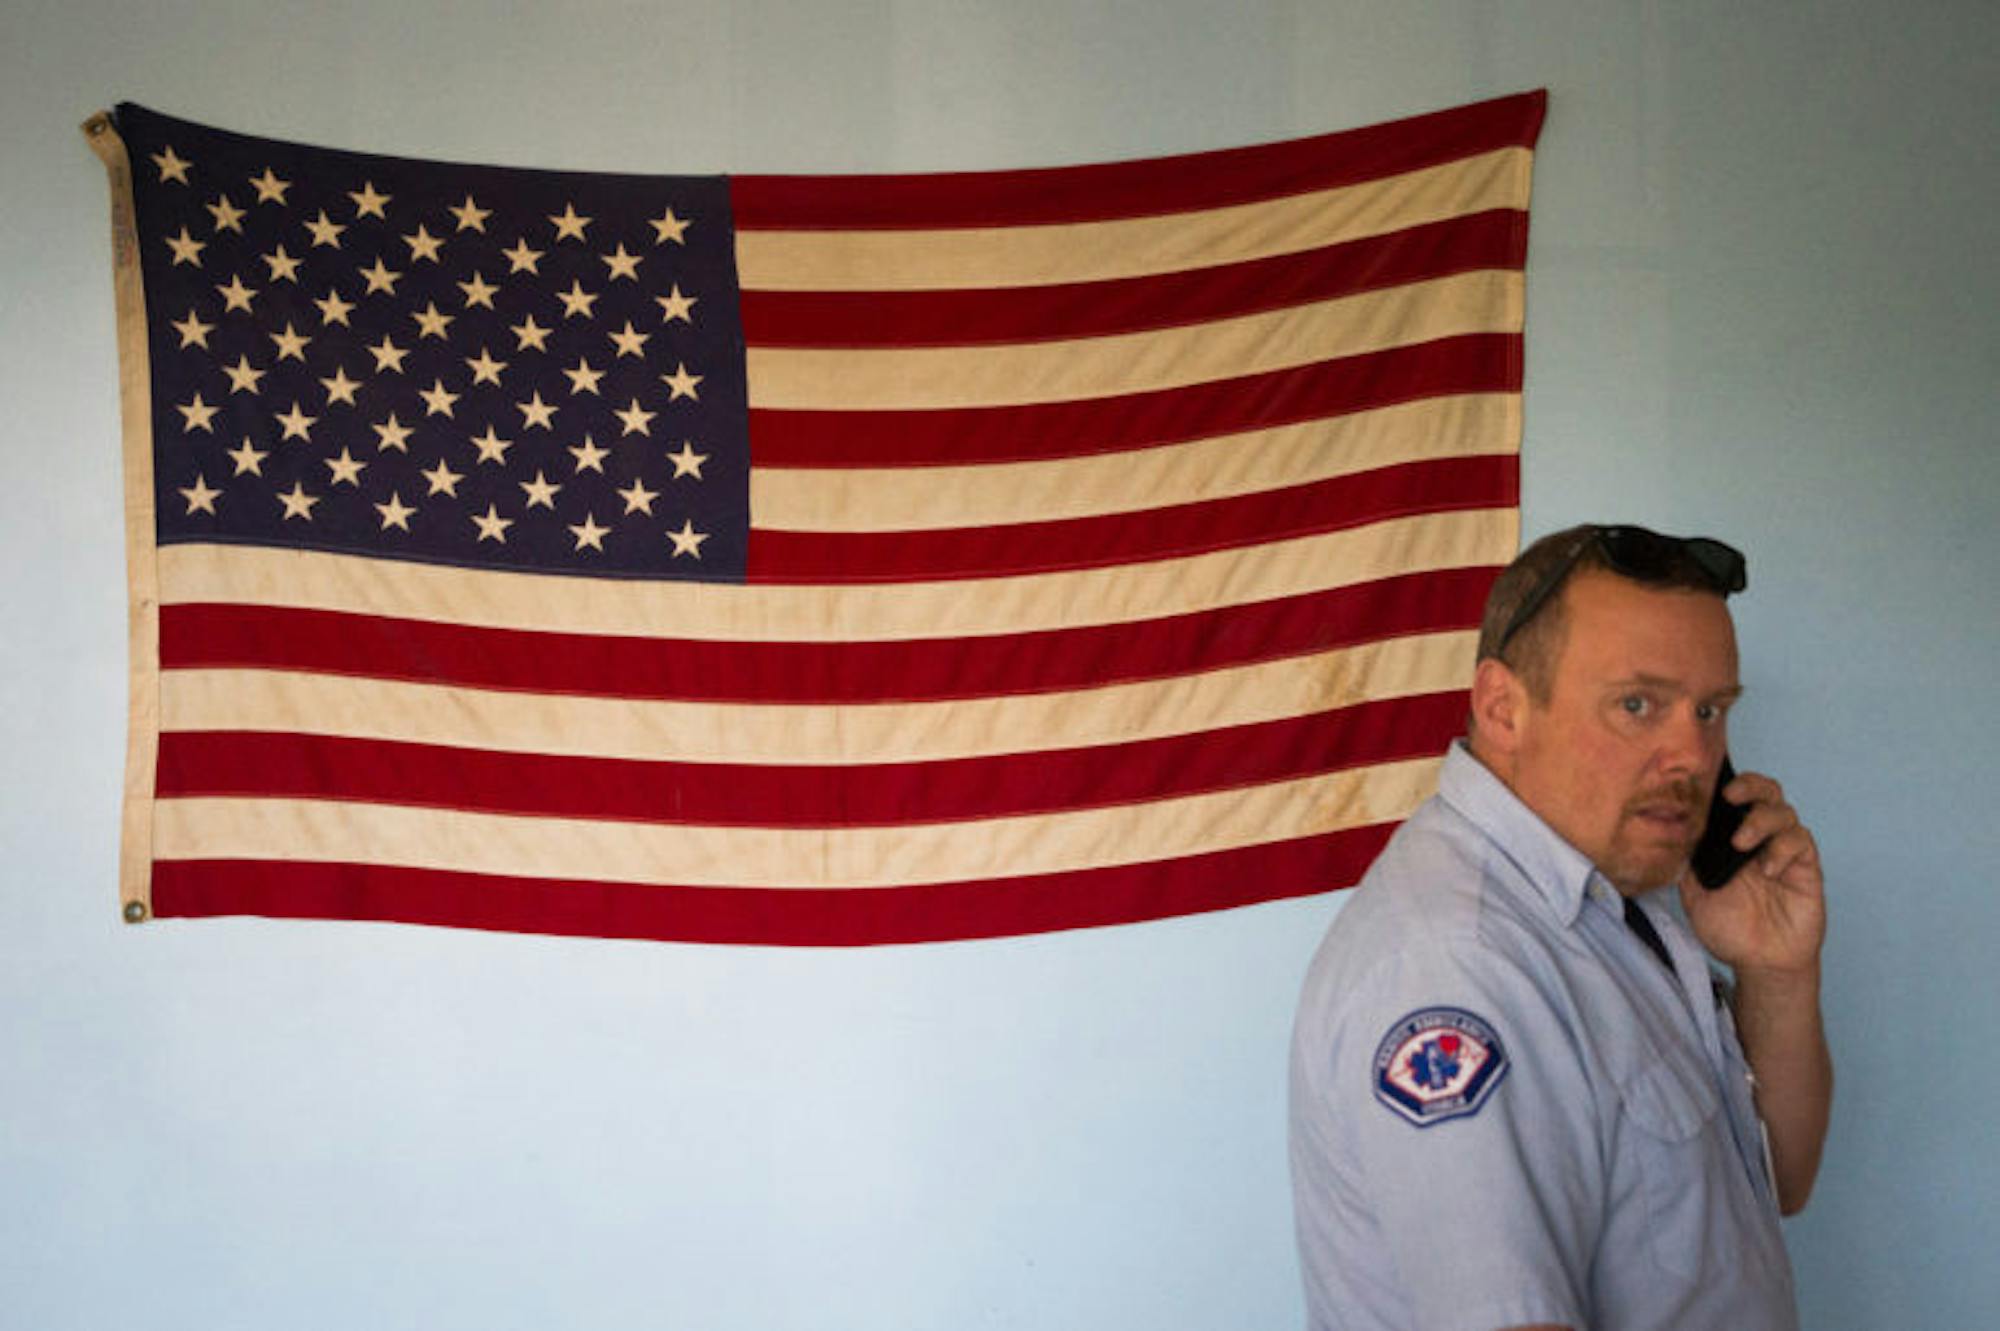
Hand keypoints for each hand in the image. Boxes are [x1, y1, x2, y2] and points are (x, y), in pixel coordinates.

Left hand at [1677, 770, 1825, 978]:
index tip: (1708, 783)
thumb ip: (1686, 862)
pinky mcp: (1805, 868)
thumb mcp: (1694, 893)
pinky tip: (1768, 870)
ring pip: (1784, 812)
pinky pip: (1801, 842)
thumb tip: (1673, 832)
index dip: (1727, 782)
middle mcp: (1760, 837)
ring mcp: (1783, 851)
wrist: (1758, 962)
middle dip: (1750, 786)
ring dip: (1762, 820)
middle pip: (1766, 792)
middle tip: (1731, 797)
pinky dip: (1782, 849)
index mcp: (1730, 837)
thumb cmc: (1728, 926)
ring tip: (1742, 844)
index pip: (1735, 797)